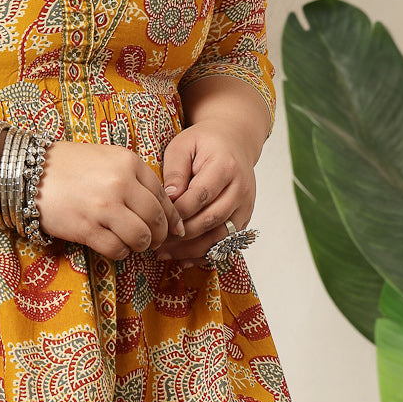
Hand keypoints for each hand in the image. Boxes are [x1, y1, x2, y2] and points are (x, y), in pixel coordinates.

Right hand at [34, 141, 184, 259]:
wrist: (31, 172)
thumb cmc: (70, 164)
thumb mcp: (108, 158)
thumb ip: (134, 177)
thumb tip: (162, 206)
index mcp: (129, 163)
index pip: (163, 196)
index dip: (171, 216)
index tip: (174, 228)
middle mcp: (120, 183)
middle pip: (156, 219)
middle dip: (160, 235)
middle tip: (156, 241)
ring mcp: (104, 207)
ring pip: (141, 237)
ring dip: (141, 245)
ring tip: (134, 243)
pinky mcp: (87, 228)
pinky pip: (117, 249)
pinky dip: (121, 252)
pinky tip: (115, 245)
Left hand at [158, 118, 256, 266]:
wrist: (234, 142)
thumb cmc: (204, 143)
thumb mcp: (183, 146)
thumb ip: (175, 170)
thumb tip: (169, 197)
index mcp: (225, 166)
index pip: (201, 195)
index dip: (178, 211)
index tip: (158, 219)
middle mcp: (241, 188)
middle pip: (212, 219)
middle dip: (183, 235)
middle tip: (156, 242)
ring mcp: (246, 206)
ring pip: (220, 236)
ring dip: (192, 250)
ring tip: (166, 254)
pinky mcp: (244, 218)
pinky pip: (226, 243)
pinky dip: (205, 254)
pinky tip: (184, 259)